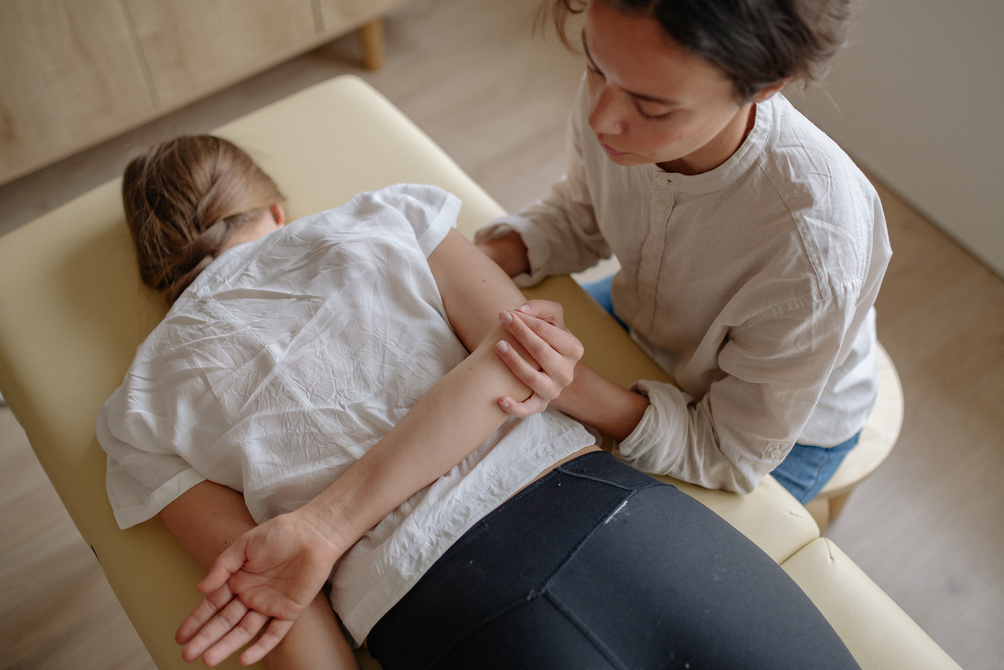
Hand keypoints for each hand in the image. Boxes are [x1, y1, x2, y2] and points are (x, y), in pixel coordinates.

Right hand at [176, 509, 345, 666]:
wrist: (314, 533)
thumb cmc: (280, 533)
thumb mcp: (244, 545)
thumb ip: (222, 567)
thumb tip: (200, 589)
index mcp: (238, 579)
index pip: (213, 604)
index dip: (196, 620)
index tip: (180, 636)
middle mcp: (251, 595)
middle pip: (225, 621)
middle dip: (206, 638)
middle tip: (188, 655)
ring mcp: (270, 604)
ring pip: (245, 631)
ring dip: (227, 645)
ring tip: (208, 659)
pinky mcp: (290, 611)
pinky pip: (274, 633)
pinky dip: (261, 647)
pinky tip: (245, 658)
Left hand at [495, 299, 583, 417]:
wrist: (540, 363)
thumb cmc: (544, 337)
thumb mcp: (550, 318)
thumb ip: (540, 308)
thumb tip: (521, 311)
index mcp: (574, 349)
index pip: (548, 332)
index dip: (526, 321)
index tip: (506, 313)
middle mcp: (567, 372)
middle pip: (541, 351)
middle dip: (520, 334)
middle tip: (501, 321)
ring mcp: (554, 390)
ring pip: (532, 379)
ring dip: (514, 362)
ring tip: (498, 346)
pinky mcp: (541, 405)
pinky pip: (528, 410)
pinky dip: (515, 408)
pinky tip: (500, 400)